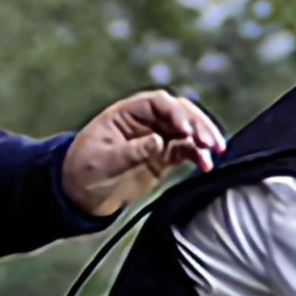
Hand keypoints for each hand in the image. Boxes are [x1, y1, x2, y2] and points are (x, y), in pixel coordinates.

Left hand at [63, 89, 226, 216]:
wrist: (80, 192)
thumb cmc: (84, 169)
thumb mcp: (104, 160)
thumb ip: (132, 150)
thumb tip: (158, 141)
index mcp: (127, 113)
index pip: (158, 103)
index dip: (175, 113)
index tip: (186, 129)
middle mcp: (146, 121)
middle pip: (179, 113)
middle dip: (197, 124)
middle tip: (209, 141)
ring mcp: (157, 137)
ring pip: (188, 130)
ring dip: (203, 139)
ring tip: (214, 152)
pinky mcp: (164, 156)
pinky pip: (187, 150)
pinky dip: (199, 155)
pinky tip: (206, 165)